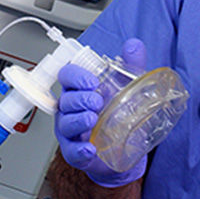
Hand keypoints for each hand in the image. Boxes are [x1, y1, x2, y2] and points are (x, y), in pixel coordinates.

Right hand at [54, 38, 147, 187]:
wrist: (129, 148)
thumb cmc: (121, 114)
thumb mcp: (129, 86)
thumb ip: (131, 65)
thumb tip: (134, 45)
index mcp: (79, 90)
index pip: (67, 77)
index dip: (75, 76)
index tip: (92, 81)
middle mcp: (71, 110)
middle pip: (65, 100)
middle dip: (79, 98)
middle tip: (97, 101)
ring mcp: (71, 132)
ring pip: (65, 124)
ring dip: (77, 120)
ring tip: (93, 119)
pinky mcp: (76, 153)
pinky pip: (72, 152)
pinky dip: (79, 150)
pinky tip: (90, 148)